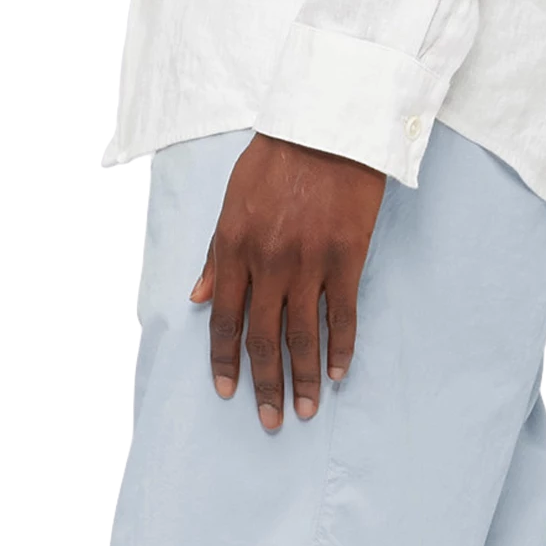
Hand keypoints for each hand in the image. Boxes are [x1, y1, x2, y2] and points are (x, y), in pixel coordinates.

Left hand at [191, 133, 387, 430]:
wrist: (328, 126)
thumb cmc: (277, 158)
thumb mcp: (232, 201)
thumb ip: (215, 253)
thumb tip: (199, 298)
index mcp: (234, 248)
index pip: (225, 320)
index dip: (225, 361)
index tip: (226, 393)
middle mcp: (268, 262)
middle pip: (262, 338)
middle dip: (264, 385)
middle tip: (270, 420)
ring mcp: (309, 263)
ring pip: (303, 335)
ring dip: (304, 378)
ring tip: (306, 409)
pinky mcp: (347, 258)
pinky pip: (343, 314)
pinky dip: (342, 347)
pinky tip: (340, 373)